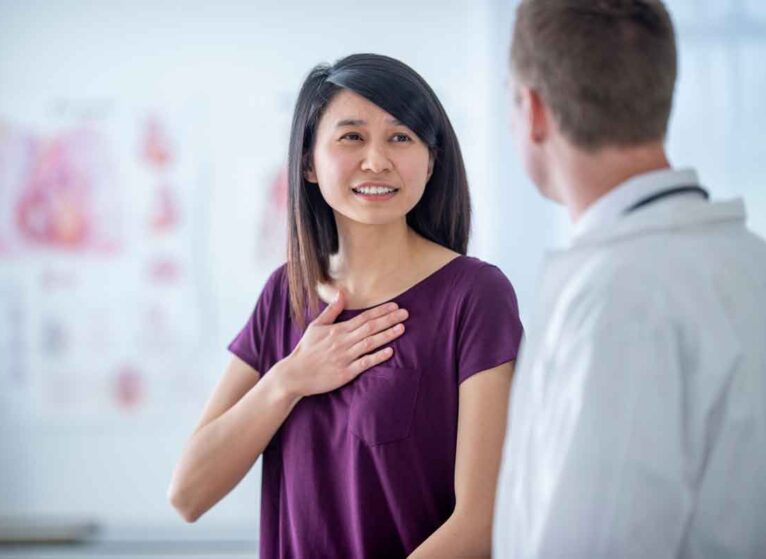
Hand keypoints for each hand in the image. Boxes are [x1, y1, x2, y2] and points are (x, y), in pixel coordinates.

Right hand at [277, 290, 407, 398]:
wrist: (295, 374)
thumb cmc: (306, 349)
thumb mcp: (316, 326)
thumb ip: (331, 310)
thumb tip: (341, 293)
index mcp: (338, 330)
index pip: (363, 317)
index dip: (380, 312)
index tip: (395, 307)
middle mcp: (343, 342)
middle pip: (370, 328)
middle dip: (388, 320)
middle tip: (406, 314)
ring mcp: (345, 357)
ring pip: (370, 343)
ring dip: (387, 335)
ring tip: (402, 328)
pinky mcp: (345, 372)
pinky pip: (364, 363)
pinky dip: (377, 357)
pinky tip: (390, 352)